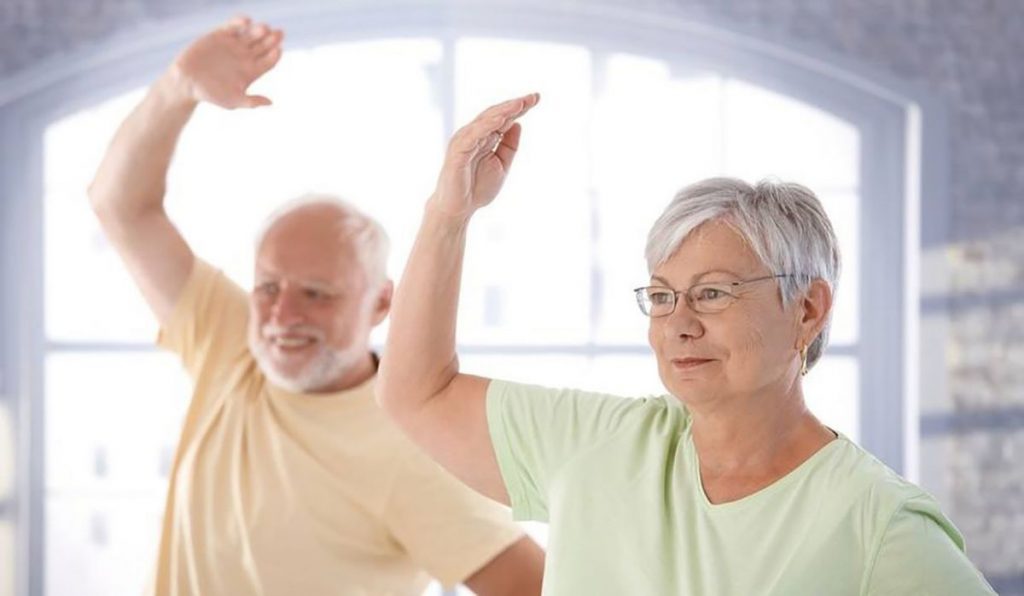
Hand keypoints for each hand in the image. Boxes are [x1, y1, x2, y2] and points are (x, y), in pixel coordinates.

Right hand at [171, 16, 283, 108]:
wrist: (186, 83)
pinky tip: (246, 22)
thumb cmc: (211, 95)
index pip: (269, 60)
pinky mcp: (220, 35)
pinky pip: (233, 26)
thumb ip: (251, 102)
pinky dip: (240, 22)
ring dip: (259, 30)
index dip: (275, 54)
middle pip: (264, 45)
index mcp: (252, 71)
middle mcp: (245, 56)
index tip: (278, 49)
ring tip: (264, 28)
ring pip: (251, 34)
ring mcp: (233, 45)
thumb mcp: (233, 101)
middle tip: (279, 33)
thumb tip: (270, 103)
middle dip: (272, 39)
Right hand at [430, 93, 539, 220]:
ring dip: (502, 111)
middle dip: (514, 105)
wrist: (459, 209)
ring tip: (519, 104)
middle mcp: (474, 135)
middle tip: (533, 97)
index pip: (504, 118)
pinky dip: (486, 126)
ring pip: (485, 121)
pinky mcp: (458, 151)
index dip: (520, 107)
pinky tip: (501, 119)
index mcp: (485, 137)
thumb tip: (518, 123)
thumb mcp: (502, 164)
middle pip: (496, 114)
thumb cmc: (477, 188)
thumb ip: (509, 145)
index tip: (536, 98)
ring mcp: (464, 141)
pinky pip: (473, 135)